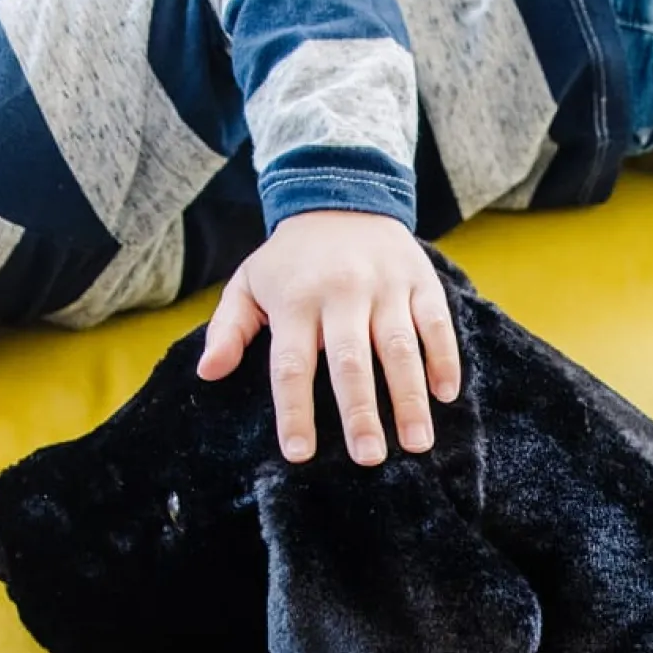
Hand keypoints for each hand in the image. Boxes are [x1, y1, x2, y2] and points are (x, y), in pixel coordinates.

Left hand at [195, 210, 461, 466]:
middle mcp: (340, 292)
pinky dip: (444, 359)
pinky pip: (435, 323)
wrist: (340, 194)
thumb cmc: (291, 259)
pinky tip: (445, 394)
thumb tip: (207, 373)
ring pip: (400, 347)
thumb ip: (229, 329)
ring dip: (409, 398)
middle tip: (369, 458)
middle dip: (360, 412)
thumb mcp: (248, 283)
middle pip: (350, 362)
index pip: (292, 365)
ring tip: (417, 443)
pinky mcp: (419, 279)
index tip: (299, 454)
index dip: (294, 411)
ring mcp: (384, 285)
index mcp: (295, 300)